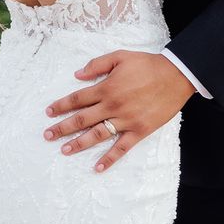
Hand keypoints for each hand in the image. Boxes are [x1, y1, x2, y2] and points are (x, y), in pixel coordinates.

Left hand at [45, 50, 194, 170]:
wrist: (176, 75)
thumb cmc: (148, 64)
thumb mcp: (120, 56)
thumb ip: (97, 65)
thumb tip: (77, 74)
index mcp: (106, 87)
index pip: (78, 98)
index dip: (61, 105)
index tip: (49, 112)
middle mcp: (112, 105)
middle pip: (82, 119)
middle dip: (62, 127)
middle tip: (47, 135)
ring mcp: (126, 120)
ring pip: (97, 134)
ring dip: (79, 143)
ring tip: (64, 150)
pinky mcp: (139, 130)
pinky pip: (122, 147)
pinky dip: (109, 158)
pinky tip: (97, 167)